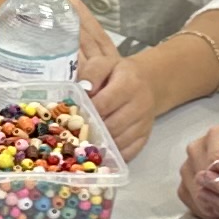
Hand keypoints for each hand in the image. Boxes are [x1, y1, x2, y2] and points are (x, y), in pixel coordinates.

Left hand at [81, 45, 156, 159]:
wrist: (147, 82)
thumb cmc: (117, 74)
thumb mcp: (103, 63)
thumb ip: (91, 73)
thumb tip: (82, 90)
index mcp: (129, 84)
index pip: (104, 103)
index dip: (86, 111)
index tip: (72, 115)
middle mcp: (140, 105)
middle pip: (111, 126)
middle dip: (91, 131)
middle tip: (74, 133)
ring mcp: (144, 123)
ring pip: (119, 142)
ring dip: (100, 145)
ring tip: (83, 143)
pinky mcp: (145, 137)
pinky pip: (128, 152)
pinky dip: (112, 155)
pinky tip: (98, 151)